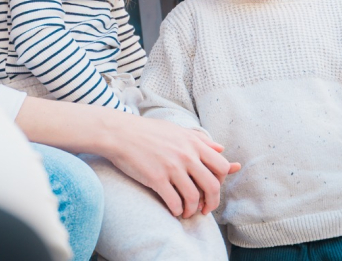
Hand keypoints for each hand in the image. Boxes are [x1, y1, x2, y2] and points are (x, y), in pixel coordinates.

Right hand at [105, 114, 240, 218]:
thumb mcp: (177, 130)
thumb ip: (200, 139)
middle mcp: (186, 155)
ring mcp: (172, 167)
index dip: (221, 182)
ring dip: (192, 210)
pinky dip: (177, 211)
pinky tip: (173, 210)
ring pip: (194, 198)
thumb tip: (221, 149)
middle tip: (205, 209)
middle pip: (212, 186)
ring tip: (186, 212)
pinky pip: (174, 202)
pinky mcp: (157, 178)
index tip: (212, 189)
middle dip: (212, 203)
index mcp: (193, 143)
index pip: (221, 167)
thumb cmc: (147, 131)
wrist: (120, 133)